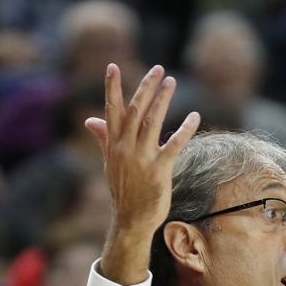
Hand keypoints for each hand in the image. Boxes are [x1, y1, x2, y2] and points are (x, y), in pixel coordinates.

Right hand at [85, 64, 199, 258]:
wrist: (130, 219)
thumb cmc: (122, 189)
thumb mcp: (109, 162)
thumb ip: (103, 138)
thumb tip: (90, 120)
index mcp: (113, 144)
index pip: (111, 110)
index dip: (112, 88)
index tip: (112, 66)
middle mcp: (125, 147)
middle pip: (135, 110)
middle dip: (146, 87)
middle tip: (158, 68)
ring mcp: (142, 158)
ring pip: (152, 121)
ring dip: (163, 99)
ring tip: (171, 81)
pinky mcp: (159, 170)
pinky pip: (174, 144)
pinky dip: (185, 129)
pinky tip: (194, 116)